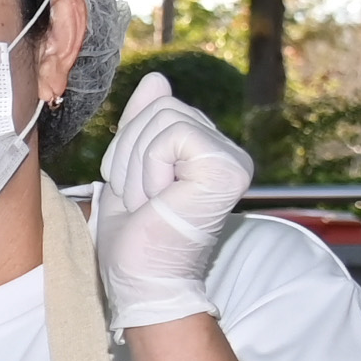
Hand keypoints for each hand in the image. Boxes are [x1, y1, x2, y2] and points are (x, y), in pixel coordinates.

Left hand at [93, 73, 255, 329]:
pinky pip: (172, 136)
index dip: (129, 146)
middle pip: (159, 106)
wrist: (141, 282)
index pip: (157, 106)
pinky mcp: (228, 169)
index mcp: (207, 151)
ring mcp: (231, 159)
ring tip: (150, 203)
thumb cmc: (134, 239)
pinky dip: (150, 170)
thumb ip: (143, 124)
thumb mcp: (129, 168)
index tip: (137, 192)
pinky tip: (161, 201)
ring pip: (162, 117)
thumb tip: (158, 78)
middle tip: (142, 200)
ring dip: (137, 167)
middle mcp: (227, 151)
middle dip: (130, 154)